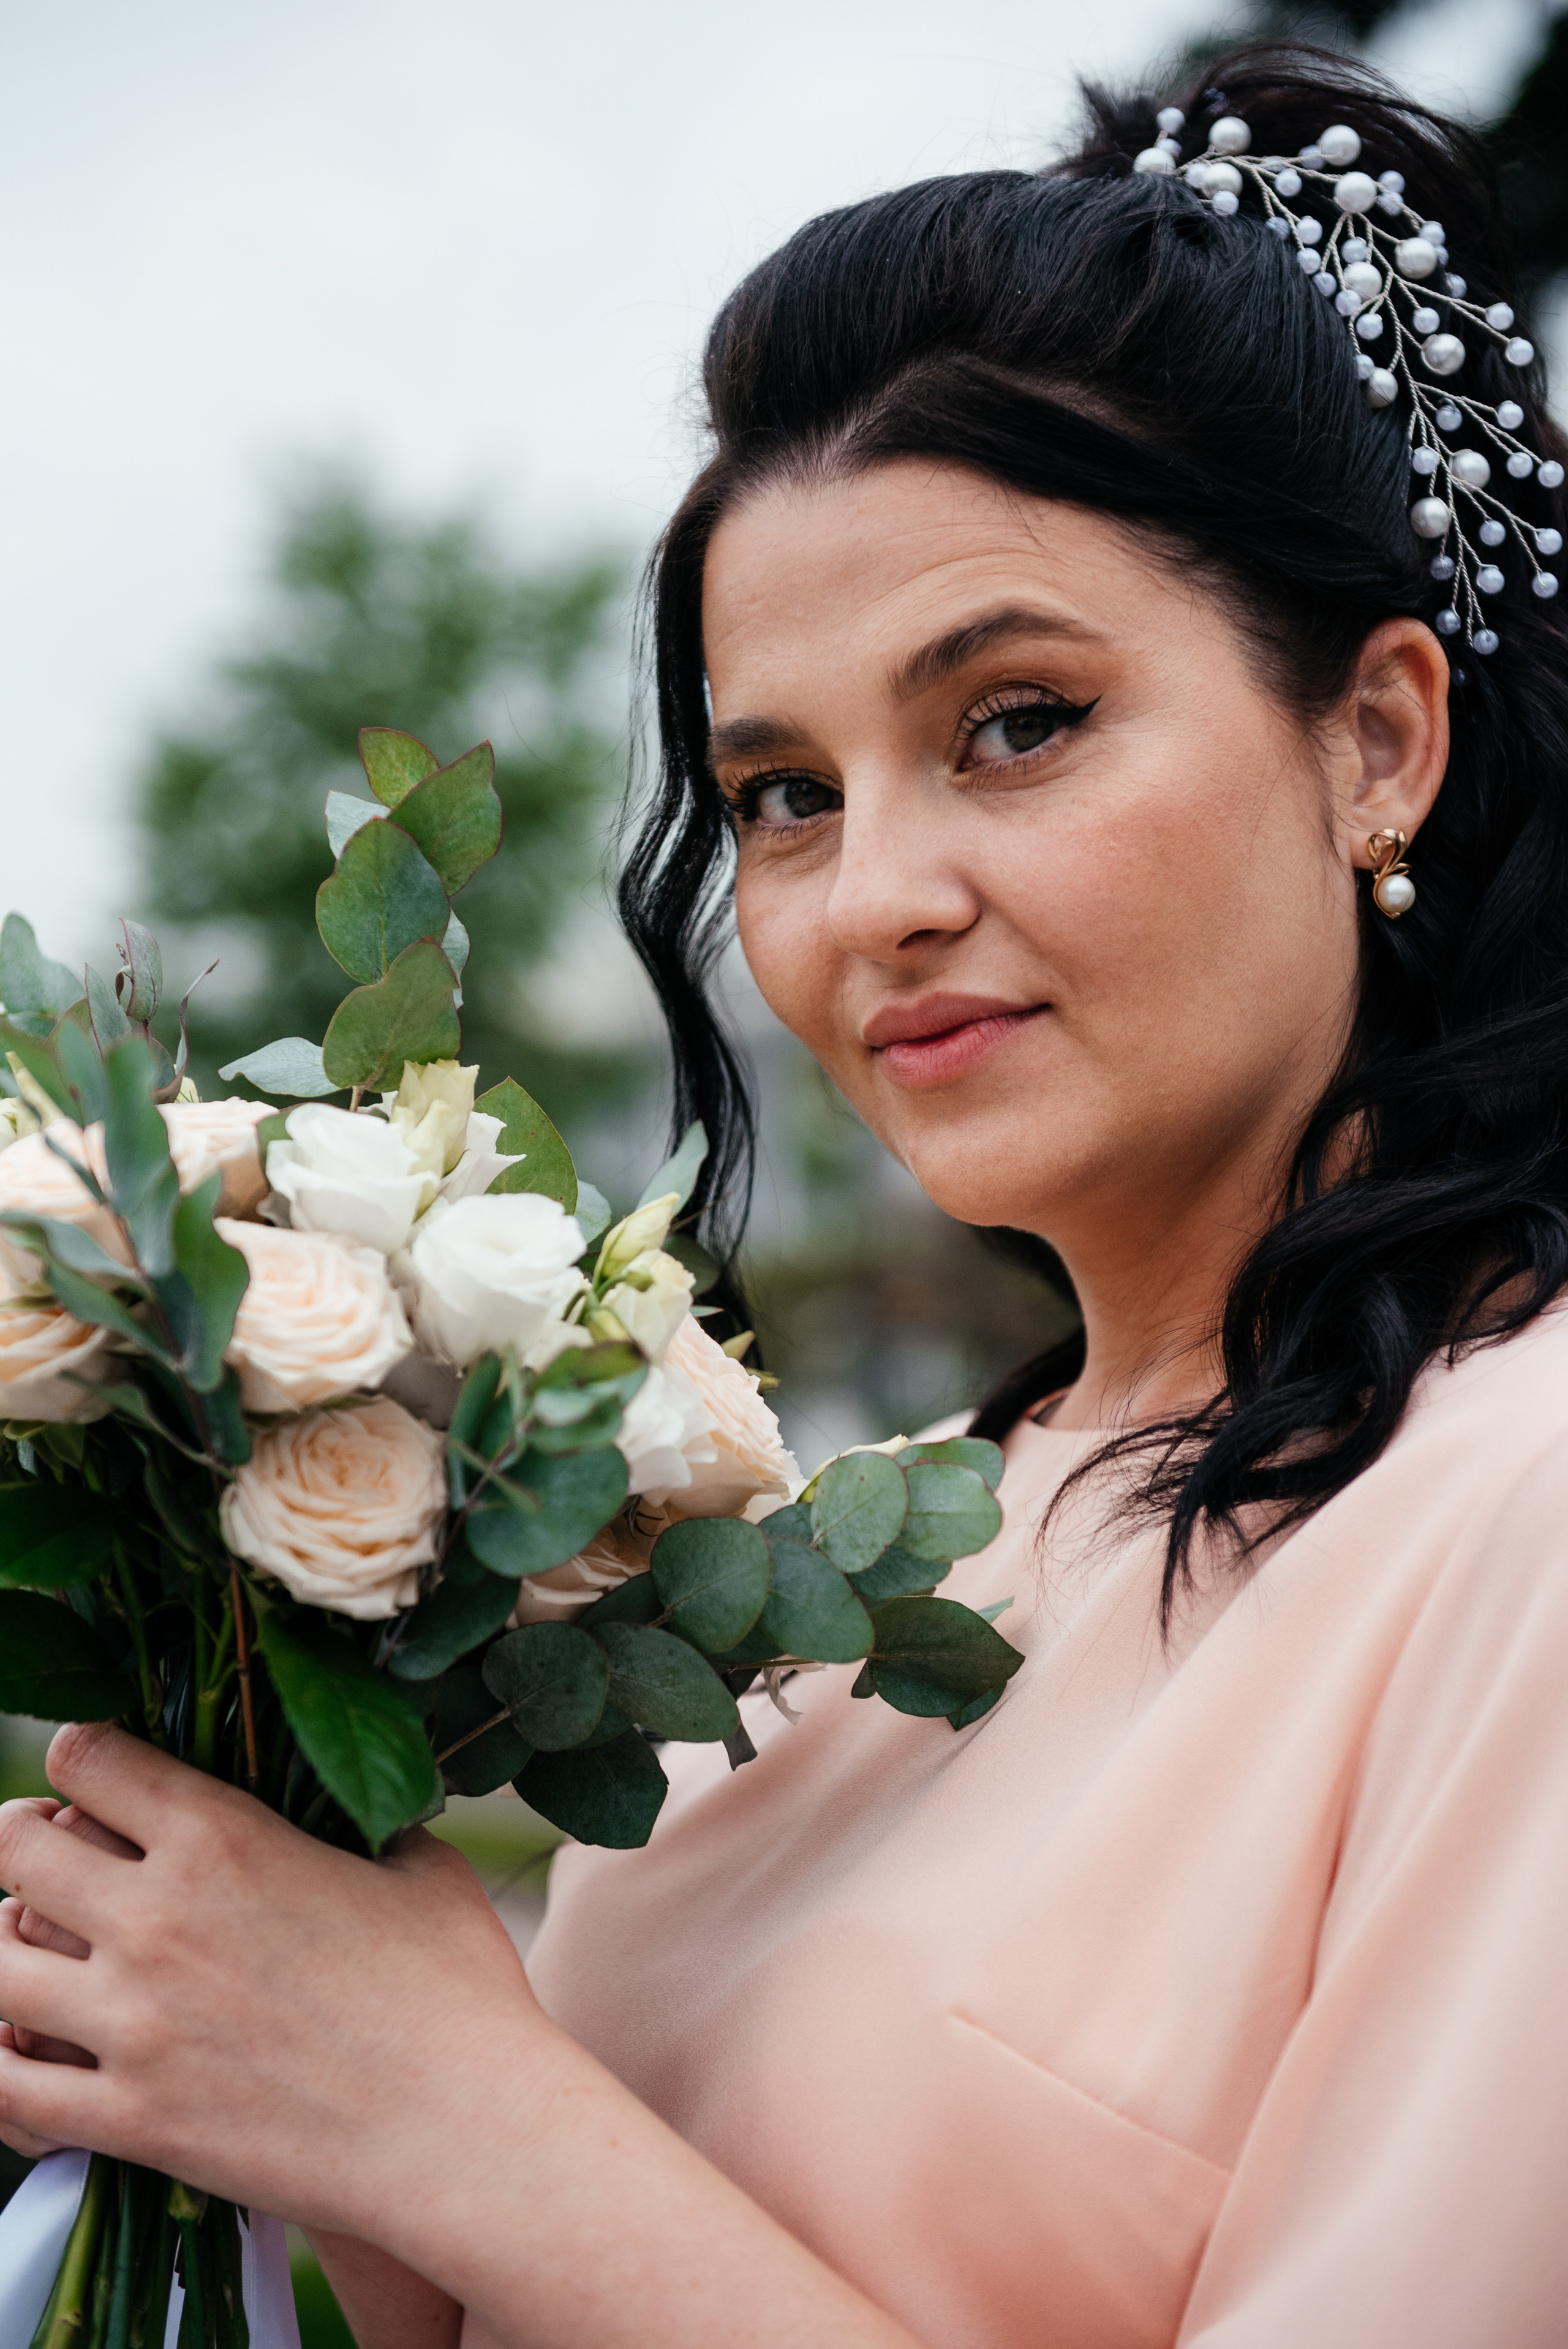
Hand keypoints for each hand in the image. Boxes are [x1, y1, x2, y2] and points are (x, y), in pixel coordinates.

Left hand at [0, 1723, 918, 2347]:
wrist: (474, 2142)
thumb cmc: (460, 1994)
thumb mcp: (422, 1869)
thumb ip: (373, 1800)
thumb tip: (395, 1717)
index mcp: (239, 1833)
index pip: (83, 1753)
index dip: (80, 1761)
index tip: (106, 1781)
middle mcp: (168, 1915)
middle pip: (12, 1843)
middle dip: (29, 1851)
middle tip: (73, 1875)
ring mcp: (135, 2020)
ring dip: (4, 1949)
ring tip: (51, 1960)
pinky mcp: (124, 2118)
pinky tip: (40, 2051)